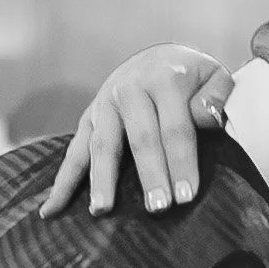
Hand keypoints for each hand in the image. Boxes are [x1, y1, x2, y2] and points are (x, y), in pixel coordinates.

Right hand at [39, 45, 234, 217]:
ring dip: (102, 179)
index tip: (187, 196)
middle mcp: (129, 88)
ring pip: (103, 144)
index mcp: (164, 79)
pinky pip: (74, 151)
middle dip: (150, 175)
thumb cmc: (195, 78)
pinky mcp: (88, 117)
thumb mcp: (215, 77)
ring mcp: (104, 103)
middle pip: (140, 138)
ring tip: (102, 210)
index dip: (182, 162)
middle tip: (158, 208)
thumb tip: (206, 117)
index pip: (176, 127)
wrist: (160, 57)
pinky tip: (51, 209)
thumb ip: (217, 96)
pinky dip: (62, 181)